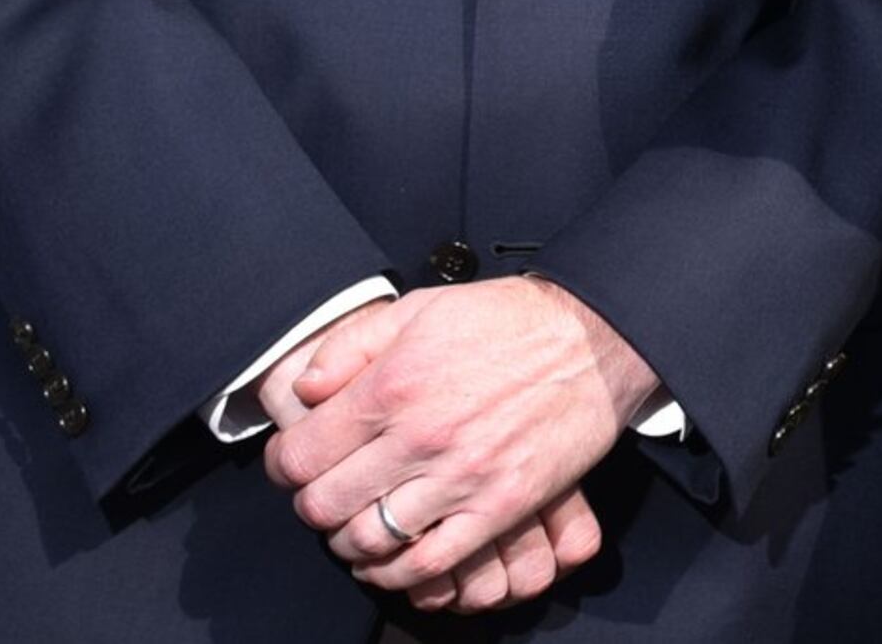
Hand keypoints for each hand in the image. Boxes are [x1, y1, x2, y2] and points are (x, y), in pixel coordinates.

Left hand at [266, 276, 653, 600]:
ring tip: (356, 526)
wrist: (595, 338)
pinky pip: (431, 563)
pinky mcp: (500, 507)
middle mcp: (419, 437)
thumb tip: (305, 389)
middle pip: (325, 506)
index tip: (296, 462)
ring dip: (349, 543)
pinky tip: (394, 559)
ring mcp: (461, 478)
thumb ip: (351, 345)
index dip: (285, 465)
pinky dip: (399, 573)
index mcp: (392, 386)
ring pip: (369, 541)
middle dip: (313, 506)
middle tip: (327, 494)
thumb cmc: (508, 321)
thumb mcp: (420, 308)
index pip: (300, 456)